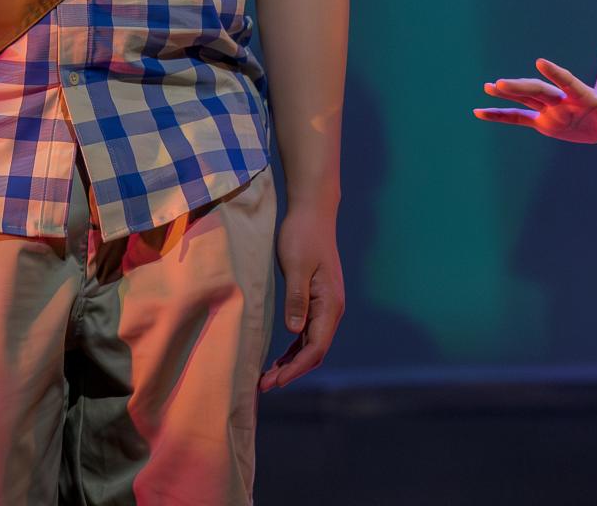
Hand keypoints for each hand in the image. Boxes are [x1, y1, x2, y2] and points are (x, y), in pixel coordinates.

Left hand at [259, 202, 344, 391]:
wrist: (312, 211)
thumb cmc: (302, 235)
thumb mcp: (296, 266)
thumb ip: (296, 298)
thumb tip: (295, 331)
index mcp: (330, 303)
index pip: (317, 347)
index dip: (296, 368)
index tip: (275, 381)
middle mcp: (332, 307)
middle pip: (315, 350)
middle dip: (292, 371)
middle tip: (264, 385)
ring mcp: (326, 304)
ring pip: (312, 343)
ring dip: (292, 362)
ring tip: (268, 377)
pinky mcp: (317, 299)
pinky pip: (308, 332)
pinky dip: (295, 348)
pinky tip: (280, 357)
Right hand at [474, 58, 596, 143]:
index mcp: (583, 96)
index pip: (569, 82)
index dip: (556, 73)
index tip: (540, 61)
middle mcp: (562, 100)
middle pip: (539, 91)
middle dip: (520, 87)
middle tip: (498, 83)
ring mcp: (550, 109)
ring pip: (525, 100)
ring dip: (507, 95)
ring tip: (487, 87)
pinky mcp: (544, 121)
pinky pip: (518, 119)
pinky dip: (500, 116)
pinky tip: (479, 113)